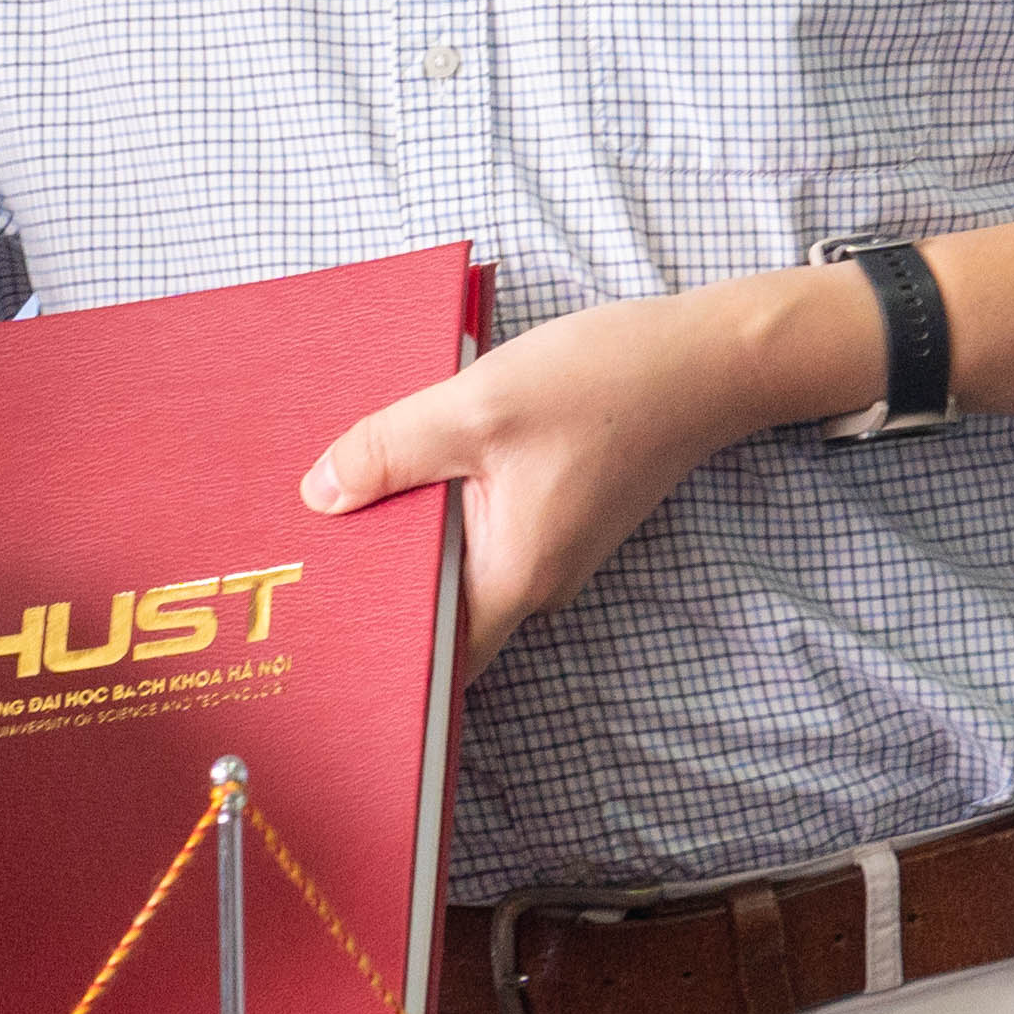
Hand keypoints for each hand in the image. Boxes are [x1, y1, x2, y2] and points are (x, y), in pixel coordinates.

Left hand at [298, 279, 835, 680]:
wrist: (706, 360)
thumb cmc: (603, 384)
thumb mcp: (475, 407)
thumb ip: (390, 452)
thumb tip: (318, 496)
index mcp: (515, 577)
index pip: (435, 652)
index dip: (378, 644)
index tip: (317, 616)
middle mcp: (534, 579)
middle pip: (438, 601)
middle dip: (378, 574)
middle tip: (307, 538)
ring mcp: (549, 546)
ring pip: (457, 555)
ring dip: (408, 525)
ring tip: (342, 486)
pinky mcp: (556, 511)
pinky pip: (481, 522)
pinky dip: (443, 497)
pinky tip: (408, 454)